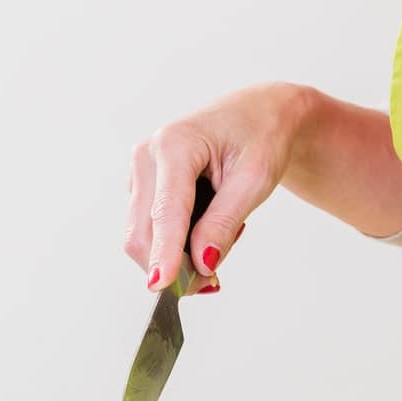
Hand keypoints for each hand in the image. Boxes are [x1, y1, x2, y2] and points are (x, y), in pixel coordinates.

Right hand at [125, 83, 315, 293]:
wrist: (259, 115)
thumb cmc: (261, 139)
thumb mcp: (254, 182)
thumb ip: (224, 223)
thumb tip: (203, 263)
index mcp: (175, 145)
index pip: (166, 212)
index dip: (164, 253)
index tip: (161, 286)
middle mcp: (148, 155)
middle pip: (143, 230)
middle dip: (174, 264)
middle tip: (214, 282)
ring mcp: (141, 170)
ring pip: (144, 234)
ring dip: (178, 253)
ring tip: (225, 234)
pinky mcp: (143, 184)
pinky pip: (151, 227)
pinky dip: (177, 242)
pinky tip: (208, 225)